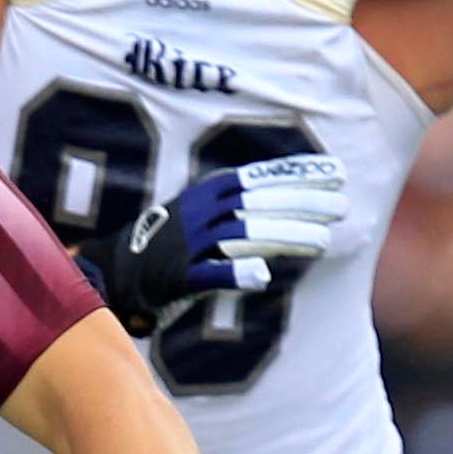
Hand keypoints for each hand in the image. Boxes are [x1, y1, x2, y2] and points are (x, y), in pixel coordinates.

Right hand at [94, 153, 347, 338]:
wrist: (110, 274)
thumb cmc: (165, 247)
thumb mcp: (199, 215)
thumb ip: (238, 208)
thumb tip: (289, 202)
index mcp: (204, 194)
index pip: (258, 179)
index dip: (297, 175)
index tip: (336, 174)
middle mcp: (197, 215)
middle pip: (257, 204)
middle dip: (301, 203)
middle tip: (342, 206)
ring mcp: (186, 246)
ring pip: (241, 236)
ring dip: (283, 236)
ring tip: (323, 241)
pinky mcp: (175, 279)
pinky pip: (208, 275)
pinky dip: (234, 274)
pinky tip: (263, 276)